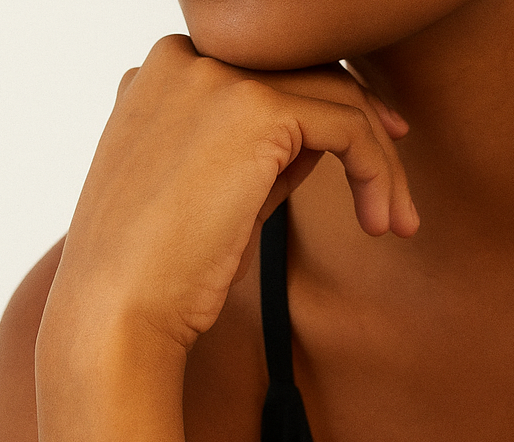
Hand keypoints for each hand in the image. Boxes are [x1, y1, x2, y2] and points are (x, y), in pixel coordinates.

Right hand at [33, 35, 417, 441]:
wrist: (117, 311)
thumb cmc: (157, 273)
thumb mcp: (209, 198)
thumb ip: (255, 154)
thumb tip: (318, 138)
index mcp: (163, 76)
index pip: (269, 74)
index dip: (323, 115)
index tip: (364, 161)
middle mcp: (185, 59)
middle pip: (308, 74)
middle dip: (367, 131)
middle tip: (394, 197)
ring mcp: (217, 77)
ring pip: (337, 95)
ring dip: (381, 160)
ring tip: (396, 223)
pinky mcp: (254, 109)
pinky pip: (346, 124)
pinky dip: (377, 171)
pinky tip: (381, 222)